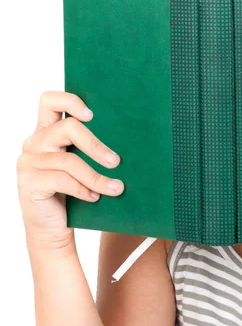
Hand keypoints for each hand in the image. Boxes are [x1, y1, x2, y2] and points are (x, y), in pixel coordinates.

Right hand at [17, 91, 124, 249]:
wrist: (52, 225)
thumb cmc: (73, 189)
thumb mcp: (82, 162)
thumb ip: (90, 146)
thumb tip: (129, 136)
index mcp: (47, 130)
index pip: (49, 101)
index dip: (70, 101)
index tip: (92, 115)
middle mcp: (35, 142)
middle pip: (67, 128)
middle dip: (96, 145)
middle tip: (116, 161)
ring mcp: (29, 162)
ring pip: (69, 161)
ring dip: (97, 176)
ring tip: (116, 188)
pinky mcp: (29, 182)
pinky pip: (62, 180)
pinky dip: (83, 189)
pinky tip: (95, 197)